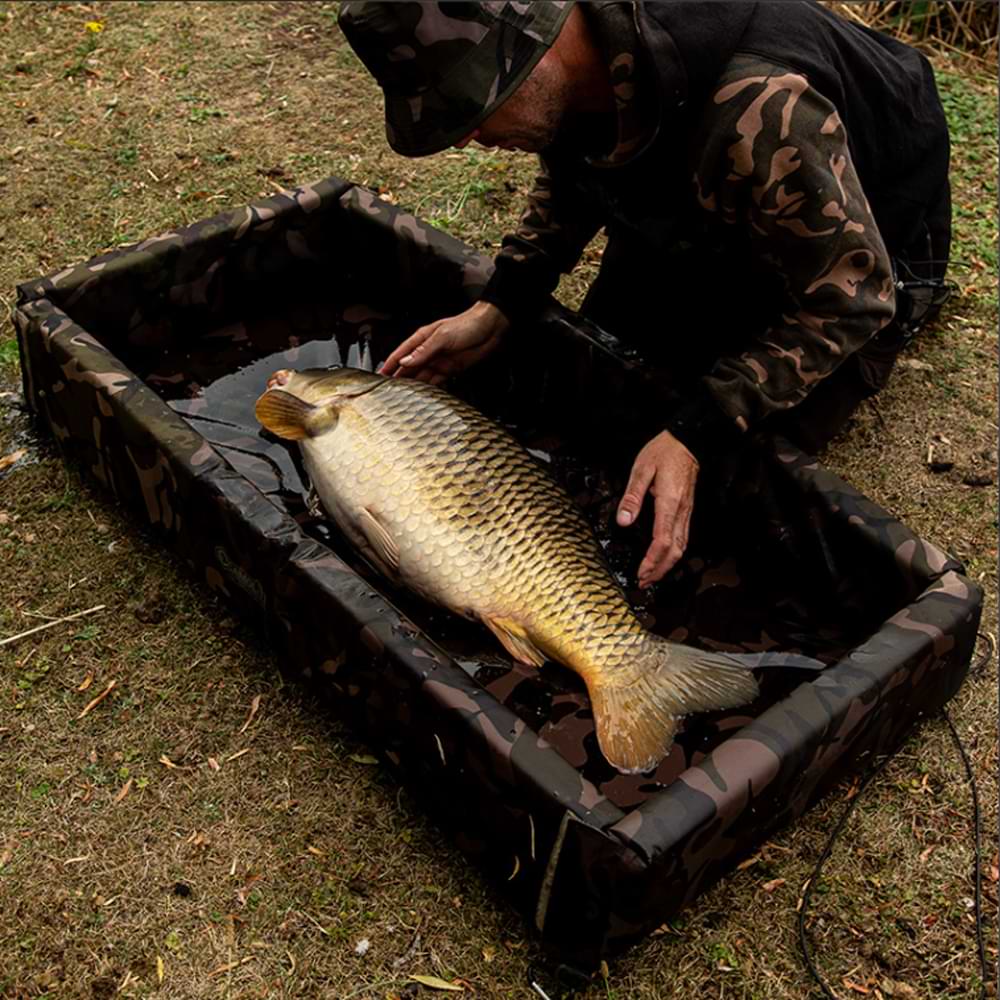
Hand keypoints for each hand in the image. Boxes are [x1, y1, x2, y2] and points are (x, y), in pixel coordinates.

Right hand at [378, 301, 509, 383]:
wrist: (491, 329)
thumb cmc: (468, 325)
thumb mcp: (442, 336)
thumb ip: (423, 351)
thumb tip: (405, 362)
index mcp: (422, 339)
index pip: (400, 354)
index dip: (389, 365)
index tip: (380, 376)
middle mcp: (428, 351)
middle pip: (409, 368)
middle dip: (399, 379)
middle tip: (388, 392)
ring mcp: (439, 361)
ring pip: (421, 376)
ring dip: (413, 386)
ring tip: (403, 397)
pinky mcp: (450, 369)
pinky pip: (436, 381)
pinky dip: (429, 388)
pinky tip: (423, 395)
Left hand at [616, 430, 698, 587]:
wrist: (687, 441)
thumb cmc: (664, 452)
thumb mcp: (641, 469)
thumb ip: (632, 496)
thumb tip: (623, 521)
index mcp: (669, 503)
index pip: (662, 541)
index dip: (652, 561)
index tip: (640, 573)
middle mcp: (681, 511)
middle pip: (675, 550)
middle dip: (660, 570)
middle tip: (644, 582)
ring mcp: (687, 512)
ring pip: (682, 546)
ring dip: (667, 564)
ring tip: (652, 575)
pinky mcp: (687, 510)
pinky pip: (682, 537)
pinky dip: (673, 553)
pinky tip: (663, 557)